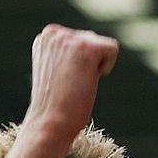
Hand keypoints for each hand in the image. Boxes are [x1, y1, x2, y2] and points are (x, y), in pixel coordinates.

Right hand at [28, 25, 119, 141]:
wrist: (49, 124)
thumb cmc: (53, 106)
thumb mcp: (55, 71)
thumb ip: (66, 53)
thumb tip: (84, 50)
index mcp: (45, 37)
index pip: (78, 40)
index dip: (75, 64)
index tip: (60, 81)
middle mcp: (55, 33)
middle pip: (91, 40)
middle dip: (86, 65)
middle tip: (67, 85)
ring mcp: (70, 39)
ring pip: (101, 46)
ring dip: (93, 69)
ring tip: (74, 84)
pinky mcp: (87, 47)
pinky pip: (112, 49)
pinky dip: (105, 69)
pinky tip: (86, 81)